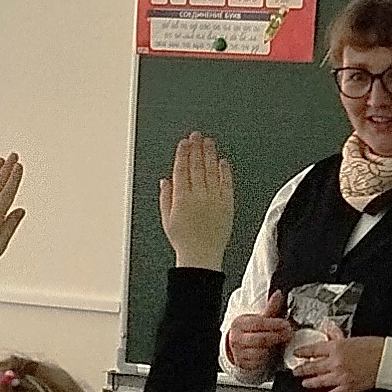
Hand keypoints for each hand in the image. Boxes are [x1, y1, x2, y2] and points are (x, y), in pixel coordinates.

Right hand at [158, 131, 234, 269]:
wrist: (201, 255)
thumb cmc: (183, 240)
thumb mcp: (167, 218)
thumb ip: (166, 197)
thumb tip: (165, 180)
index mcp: (181, 198)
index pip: (181, 169)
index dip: (183, 153)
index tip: (184, 143)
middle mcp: (198, 195)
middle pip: (197, 166)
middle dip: (196, 148)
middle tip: (196, 135)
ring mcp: (213, 199)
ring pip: (211, 171)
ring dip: (209, 154)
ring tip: (208, 142)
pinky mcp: (226, 204)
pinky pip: (226, 183)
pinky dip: (224, 171)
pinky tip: (222, 161)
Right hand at [223, 295, 288, 379]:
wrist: (237, 345)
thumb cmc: (249, 330)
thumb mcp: (257, 317)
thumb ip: (270, 308)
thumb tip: (278, 294)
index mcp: (240, 324)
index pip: (258, 323)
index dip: (274, 324)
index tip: (286, 324)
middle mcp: (237, 338)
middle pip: (260, 339)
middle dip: (277, 336)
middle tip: (289, 333)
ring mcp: (239, 352)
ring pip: (260, 352)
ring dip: (274, 347)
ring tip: (283, 341)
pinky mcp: (244, 363)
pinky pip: (258, 362)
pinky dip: (268, 357)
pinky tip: (274, 350)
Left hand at [292, 331, 387, 391]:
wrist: (388, 359)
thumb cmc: (375, 347)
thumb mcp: (352, 337)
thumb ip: (336, 337)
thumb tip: (327, 329)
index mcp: (336, 347)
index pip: (312, 350)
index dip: (302, 352)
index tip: (297, 354)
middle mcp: (335, 362)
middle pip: (311, 367)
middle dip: (301, 369)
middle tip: (296, 370)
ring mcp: (340, 376)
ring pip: (317, 381)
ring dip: (308, 382)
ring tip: (303, 382)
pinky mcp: (347, 388)